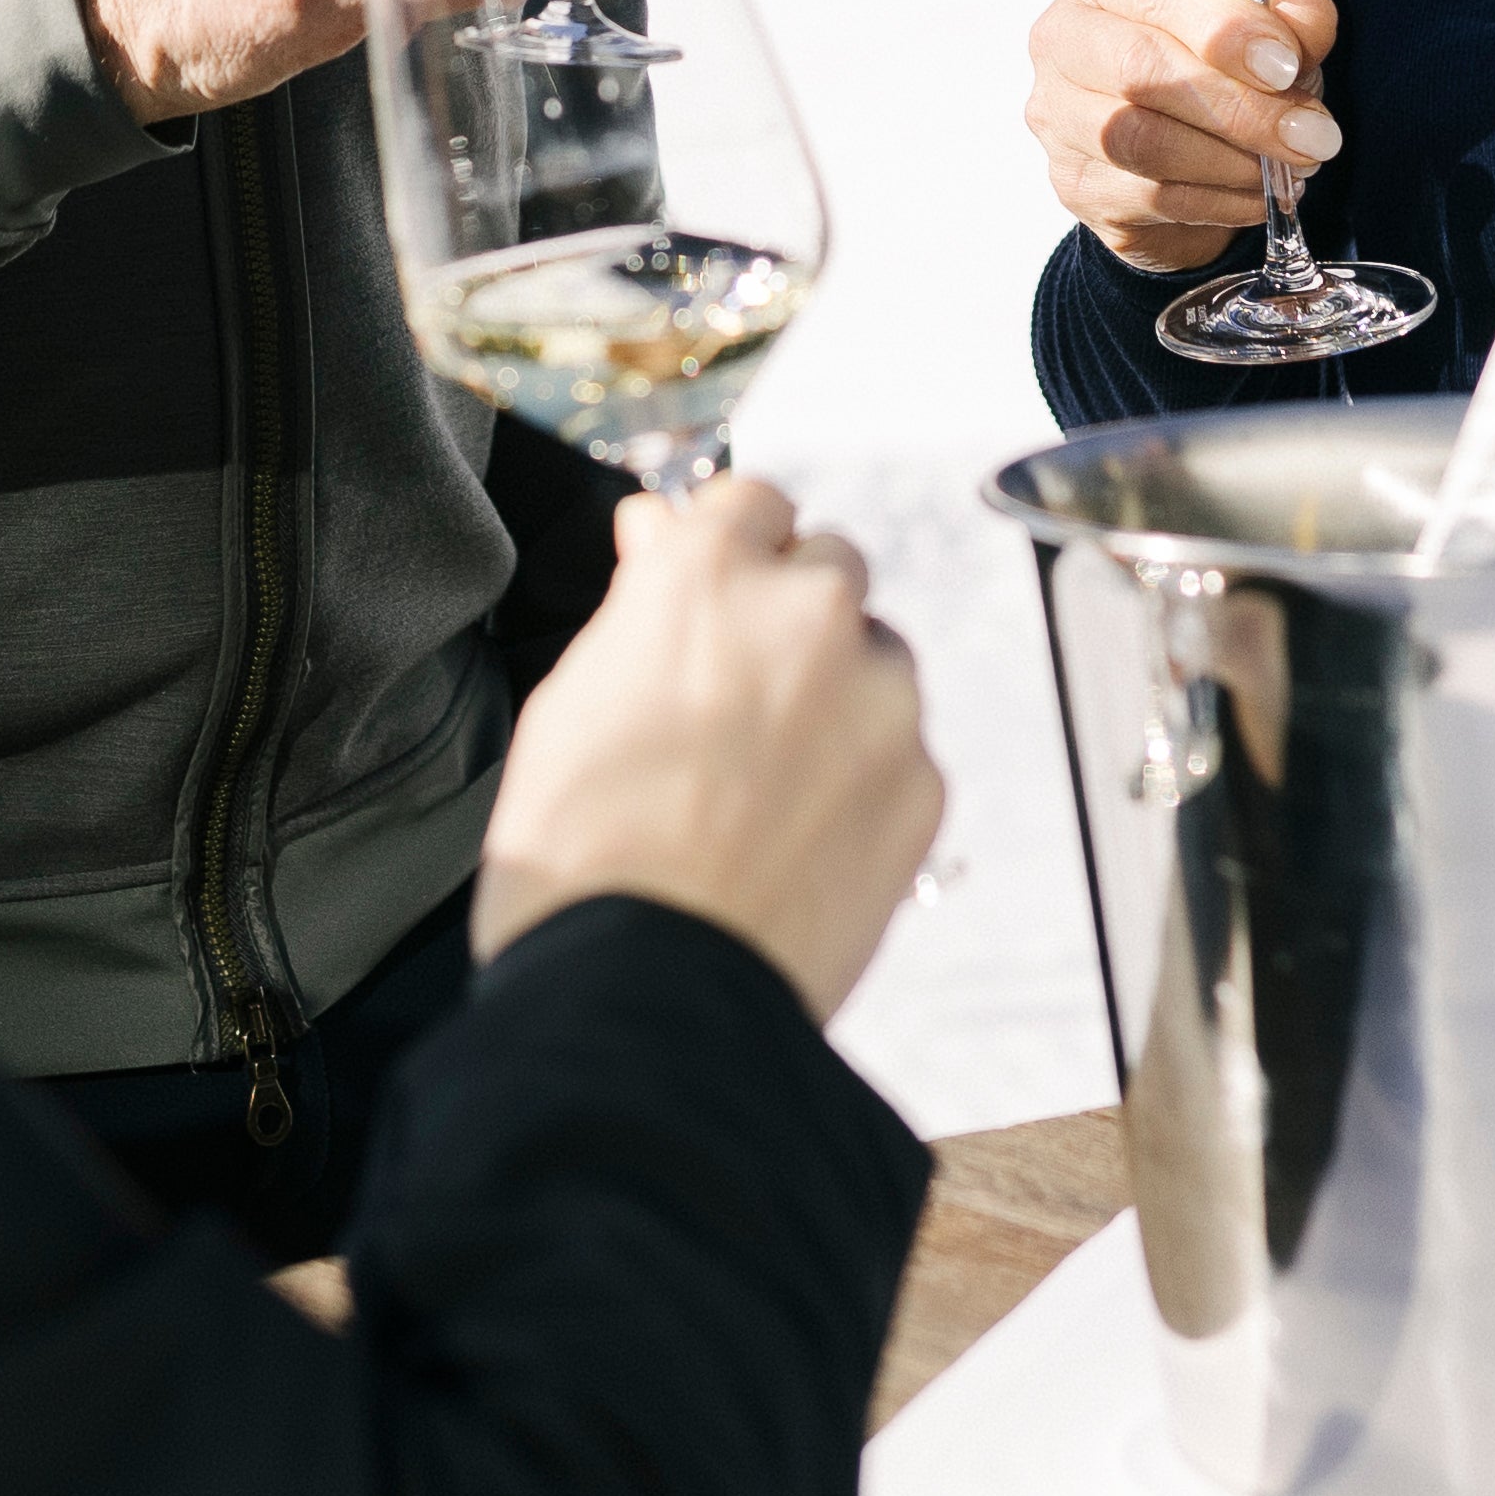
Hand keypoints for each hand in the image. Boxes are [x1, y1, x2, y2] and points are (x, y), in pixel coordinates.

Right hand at [474, 474, 945, 1016]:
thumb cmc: (581, 857)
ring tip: (766, 787)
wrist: (647, 995)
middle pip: (827, 571)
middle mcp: (810, 616)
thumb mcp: (570, 701)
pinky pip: (901, 753)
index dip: (731, 545)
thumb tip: (659, 534)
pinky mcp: (923, 785)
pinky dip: (864, 780)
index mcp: (709, 576)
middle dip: (790, 616)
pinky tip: (800, 838)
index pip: (751, 500)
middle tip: (735, 698)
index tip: (719, 582)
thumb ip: (638, 603)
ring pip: (876, 663)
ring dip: (837, 697)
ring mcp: (880, 701)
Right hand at [1021, 0, 1339, 273]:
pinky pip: (1149, 197)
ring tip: (1290, 166)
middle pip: (1141, 70)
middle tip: (1312, 136)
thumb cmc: (1215, 60)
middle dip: (1241, 108)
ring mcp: (1058, 114)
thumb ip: (1293, 17)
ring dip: (1233, 161)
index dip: (1225, 29)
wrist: (1171, 138)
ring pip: (1142, 142)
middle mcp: (1064, 36)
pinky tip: (1257, 194)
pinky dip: (1220, 201)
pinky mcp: (1073, 182)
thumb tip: (1304, 22)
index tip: (1287, 66)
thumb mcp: (1267, 24)